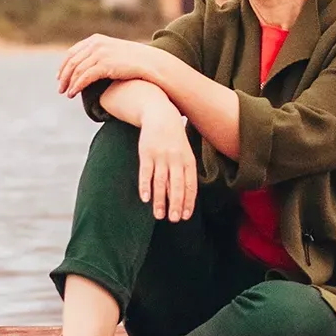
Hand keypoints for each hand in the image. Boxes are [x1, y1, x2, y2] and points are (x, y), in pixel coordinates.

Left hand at [57, 34, 162, 97]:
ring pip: (76, 70)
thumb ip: (100, 55)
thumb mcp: (114, 53)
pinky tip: (73, 94)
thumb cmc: (135, 61)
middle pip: (71, 61)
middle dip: (63, 76)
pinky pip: (84, 77)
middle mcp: (96, 44)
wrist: (150, 63)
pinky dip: (76, 86)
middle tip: (60, 89)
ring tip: (66, 94)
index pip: (72, 52)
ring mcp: (100, 53)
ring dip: (69, 83)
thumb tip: (90, 66)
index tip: (60, 77)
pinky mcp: (104, 65)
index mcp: (96, 40)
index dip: (64, 66)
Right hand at [137, 107, 196, 221]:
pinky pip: (146, 172)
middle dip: (176, 204)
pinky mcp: (146, 153)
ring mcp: (161, 156)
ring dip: (160, 200)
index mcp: (188, 161)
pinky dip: (145, 186)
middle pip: (177, 185)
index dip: (188, 201)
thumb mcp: (185, 153)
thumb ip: (185, 173)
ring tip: (159, 216)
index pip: (190, 185)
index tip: (185, 216)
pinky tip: (145, 198)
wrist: (161, 115)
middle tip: (173, 220)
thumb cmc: (175, 139)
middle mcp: (176, 159)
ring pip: (161, 182)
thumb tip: (185, 198)